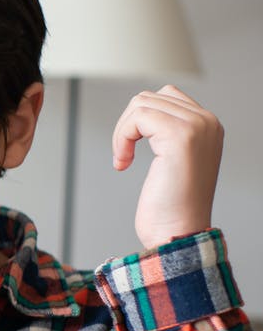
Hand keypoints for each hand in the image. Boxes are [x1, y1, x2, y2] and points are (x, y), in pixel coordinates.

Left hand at [111, 85, 223, 248]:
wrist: (178, 234)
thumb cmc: (171, 208)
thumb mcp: (173, 162)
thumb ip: (168, 134)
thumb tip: (142, 113)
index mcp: (208, 127)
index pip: (166, 97)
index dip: (138, 121)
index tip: (131, 151)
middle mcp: (207, 122)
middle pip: (151, 97)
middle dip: (127, 125)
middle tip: (123, 156)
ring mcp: (197, 127)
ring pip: (141, 103)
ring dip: (122, 132)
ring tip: (123, 158)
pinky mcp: (180, 136)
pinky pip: (138, 117)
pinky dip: (121, 137)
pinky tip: (123, 163)